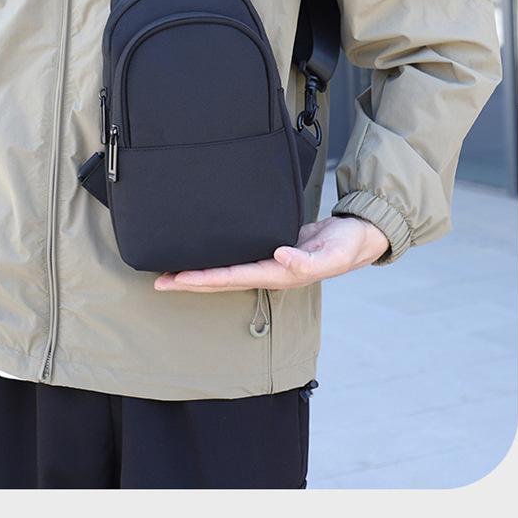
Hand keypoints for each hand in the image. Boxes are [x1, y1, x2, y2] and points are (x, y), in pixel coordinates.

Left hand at [153, 215, 390, 291]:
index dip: (203, 279)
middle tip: (159, 280)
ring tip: (171, 272)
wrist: (358, 236)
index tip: (177, 279)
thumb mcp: (332, 252)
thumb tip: (280, 256)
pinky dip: (216, 258)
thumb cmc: (346, 245)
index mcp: (279, 274)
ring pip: (226, 271)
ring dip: (198, 273)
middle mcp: (269, 271)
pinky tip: (203, 254)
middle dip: (190, 282)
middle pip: (221, 280)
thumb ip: (307, 259)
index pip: (232, 278)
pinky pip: (237, 258)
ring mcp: (268, 263)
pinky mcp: (269, 248)